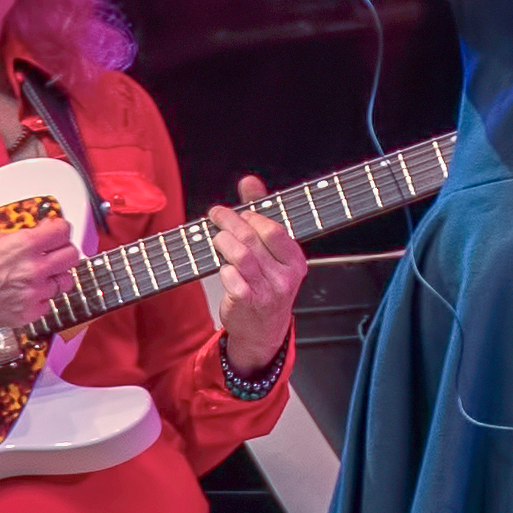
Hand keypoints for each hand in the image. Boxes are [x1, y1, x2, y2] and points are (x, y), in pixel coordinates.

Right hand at [0, 216, 79, 331]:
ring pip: (63, 283)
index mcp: (24, 245)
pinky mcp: (27, 314)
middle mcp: (33, 270)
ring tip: (35, 276)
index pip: (63, 231)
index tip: (57, 232)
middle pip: (72, 256)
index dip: (60, 230)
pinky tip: (22, 293)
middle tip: (53, 253)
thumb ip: (24, 238)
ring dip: (53, 277)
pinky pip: (47, 304)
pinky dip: (39, 298)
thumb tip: (43, 236)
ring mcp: (32, 294)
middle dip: (63, 252)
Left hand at [210, 174, 303, 369]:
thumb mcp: (271, 252)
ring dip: (223, 242)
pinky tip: (222, 267)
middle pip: (252, 238)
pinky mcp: (248, 303)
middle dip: (229, 221)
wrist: (263, 331)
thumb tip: (250, 182)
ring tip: (217, 238)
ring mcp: (267, 291)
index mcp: (295, 261)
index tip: (239, 212)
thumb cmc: (268, 285)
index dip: (252, 216)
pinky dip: (222, 268)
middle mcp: (285, 276)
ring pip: (240, 255)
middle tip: (216, 215)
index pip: (274, 229)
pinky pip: (230, 277)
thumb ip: (262, 213)